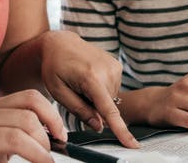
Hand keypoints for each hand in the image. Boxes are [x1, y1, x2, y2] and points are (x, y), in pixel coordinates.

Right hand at [0, 90, 63, 162]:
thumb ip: (15, 129)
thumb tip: (50, 136)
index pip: (29, 98)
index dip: (51, 114)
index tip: (60, 133)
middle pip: (28, 116)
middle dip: (47, 137)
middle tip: (50, 153)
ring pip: (19, 134)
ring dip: (39, 152)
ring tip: (43, 162)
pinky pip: (6, 153)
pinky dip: (27, 160)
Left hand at [38, 30, 138, 147]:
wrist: (61, 44)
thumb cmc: (55, 67)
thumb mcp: (59, 92)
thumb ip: (79, 110)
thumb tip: (99, 126)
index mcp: (90, 77)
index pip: (108, 109)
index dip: (120, 129)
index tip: (132, 143)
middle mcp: (107, 70)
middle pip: (106, 105)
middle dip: (93, 106)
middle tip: (77, 91)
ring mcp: (115, 66)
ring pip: (109, 98)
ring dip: (97, 97)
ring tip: (82, 82)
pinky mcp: (117, 65)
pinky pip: (112, 89)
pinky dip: (101, 89)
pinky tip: (90, 78)